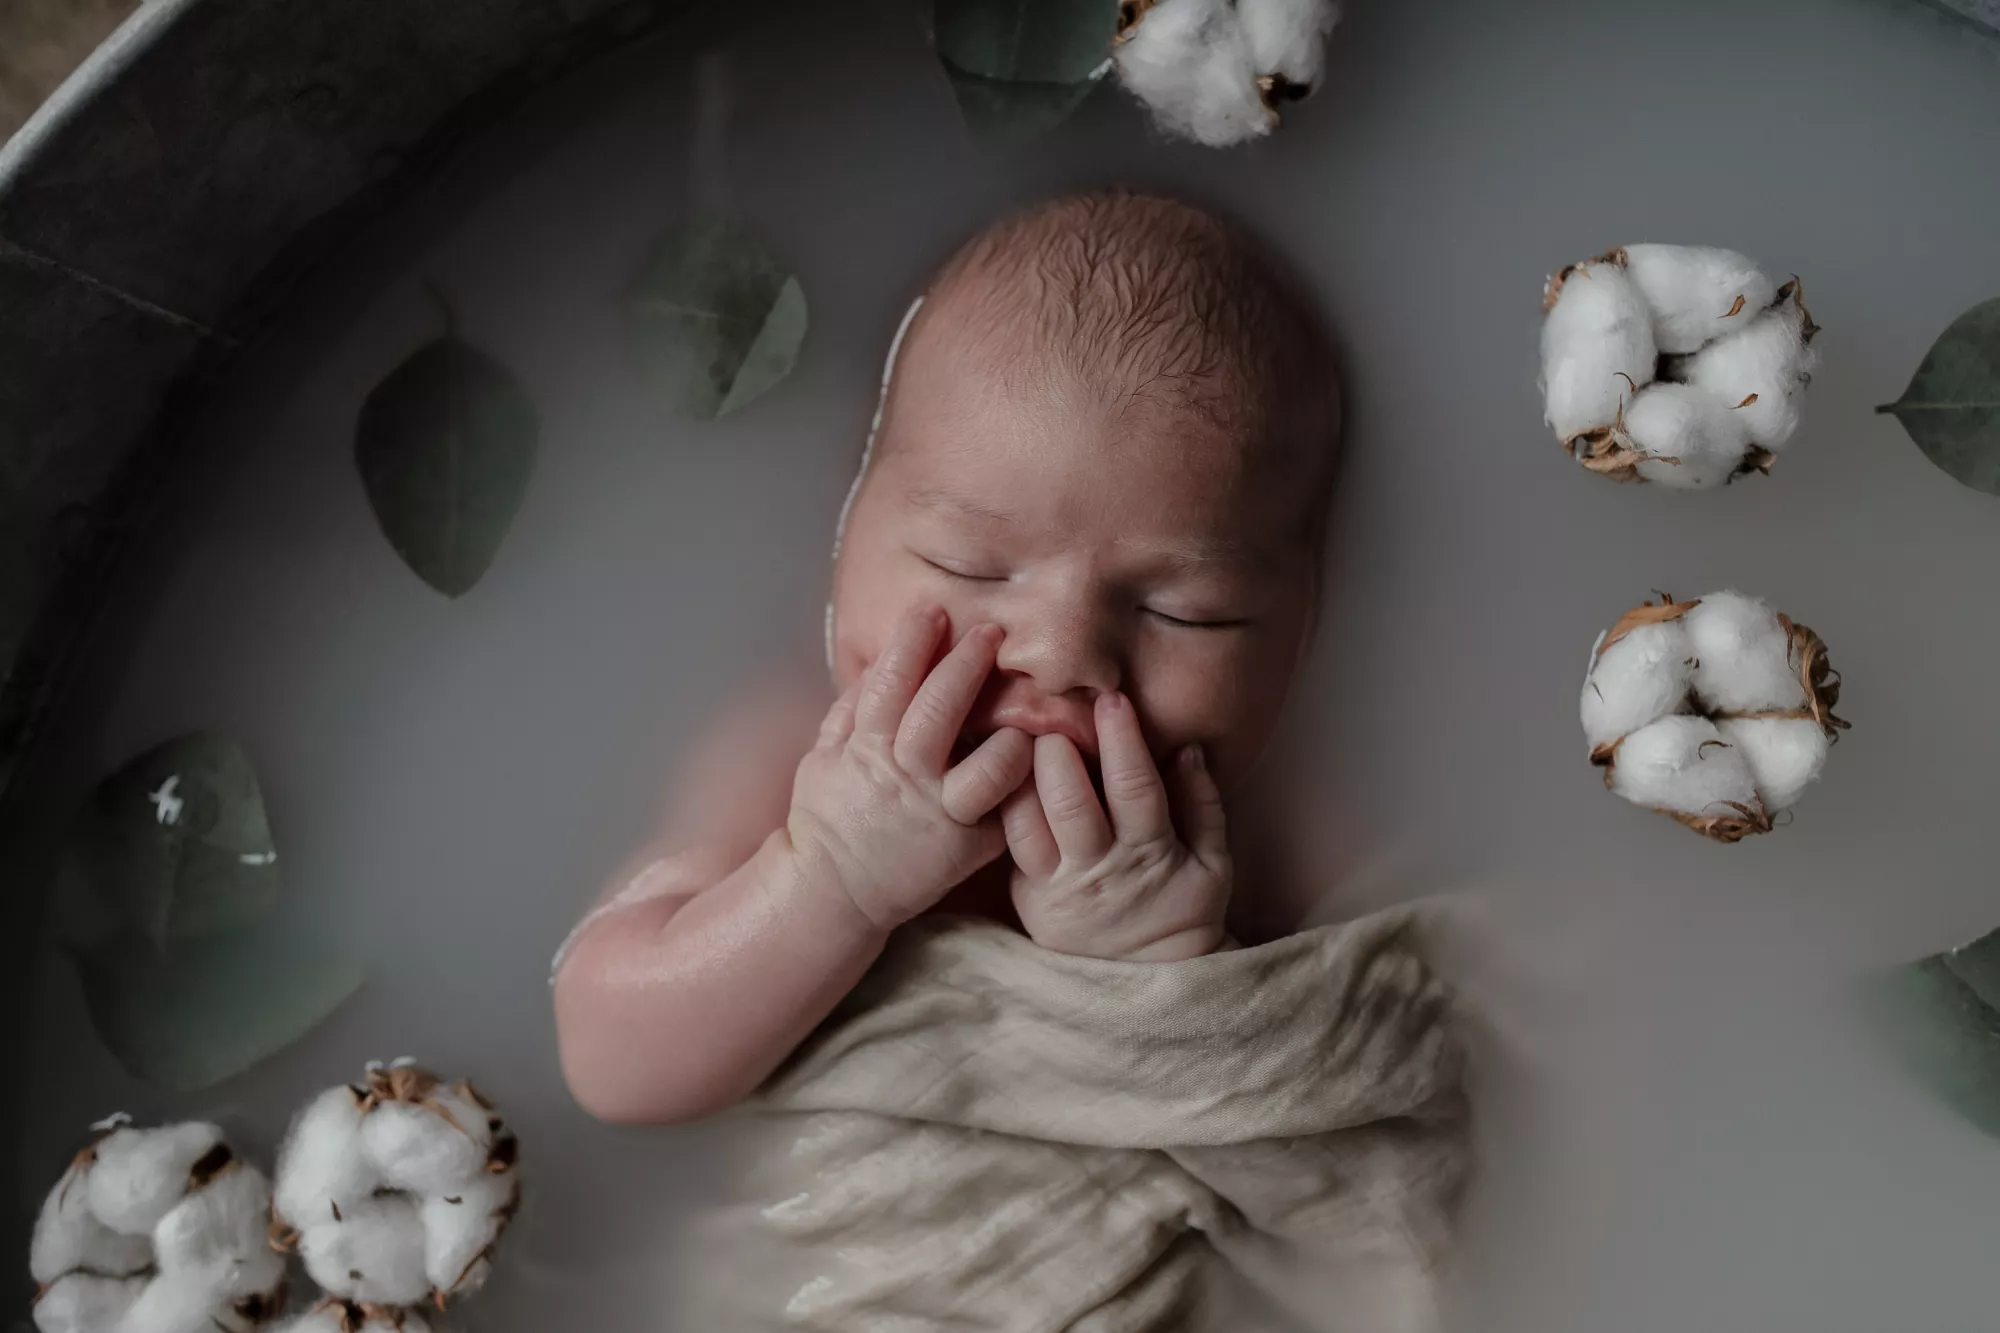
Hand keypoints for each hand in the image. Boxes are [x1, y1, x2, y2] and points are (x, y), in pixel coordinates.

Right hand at [785, 605, 1033, 932]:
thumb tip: (874, 667)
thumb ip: (849, 713)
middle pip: (942, 709)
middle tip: (990, 632)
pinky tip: (1033, 763)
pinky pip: (1007, 811)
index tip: (931, 610)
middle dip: (967, 663)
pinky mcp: (968, 848)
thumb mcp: (823, 760)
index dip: (912, 642)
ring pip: (991, 767)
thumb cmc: (829, 820)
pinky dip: (1021, 786)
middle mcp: (907, 778)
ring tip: (1019, 717)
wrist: (833, 894)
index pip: (890, 683)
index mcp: (866, 750)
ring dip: (1009, 735)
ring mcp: (942, 814)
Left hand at [1002, 691, 1230, 961]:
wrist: (1149, 983)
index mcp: (1148, 854)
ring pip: (1025, 824)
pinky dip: (1002, 806)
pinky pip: (1008, 847)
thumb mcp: (1214, 864)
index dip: (1122, 741)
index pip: (1134, 788)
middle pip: (1068, 803)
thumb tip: (1188, 748)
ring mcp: (1055, 886)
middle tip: (1050, 715)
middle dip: (1056, 753)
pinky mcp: (1025, 898)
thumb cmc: (1184, 909)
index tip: (1112, 699)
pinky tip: (999, 771)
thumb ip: (1204, 805)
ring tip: (1017, 737)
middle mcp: (1096, 869)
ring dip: (1018, 776)